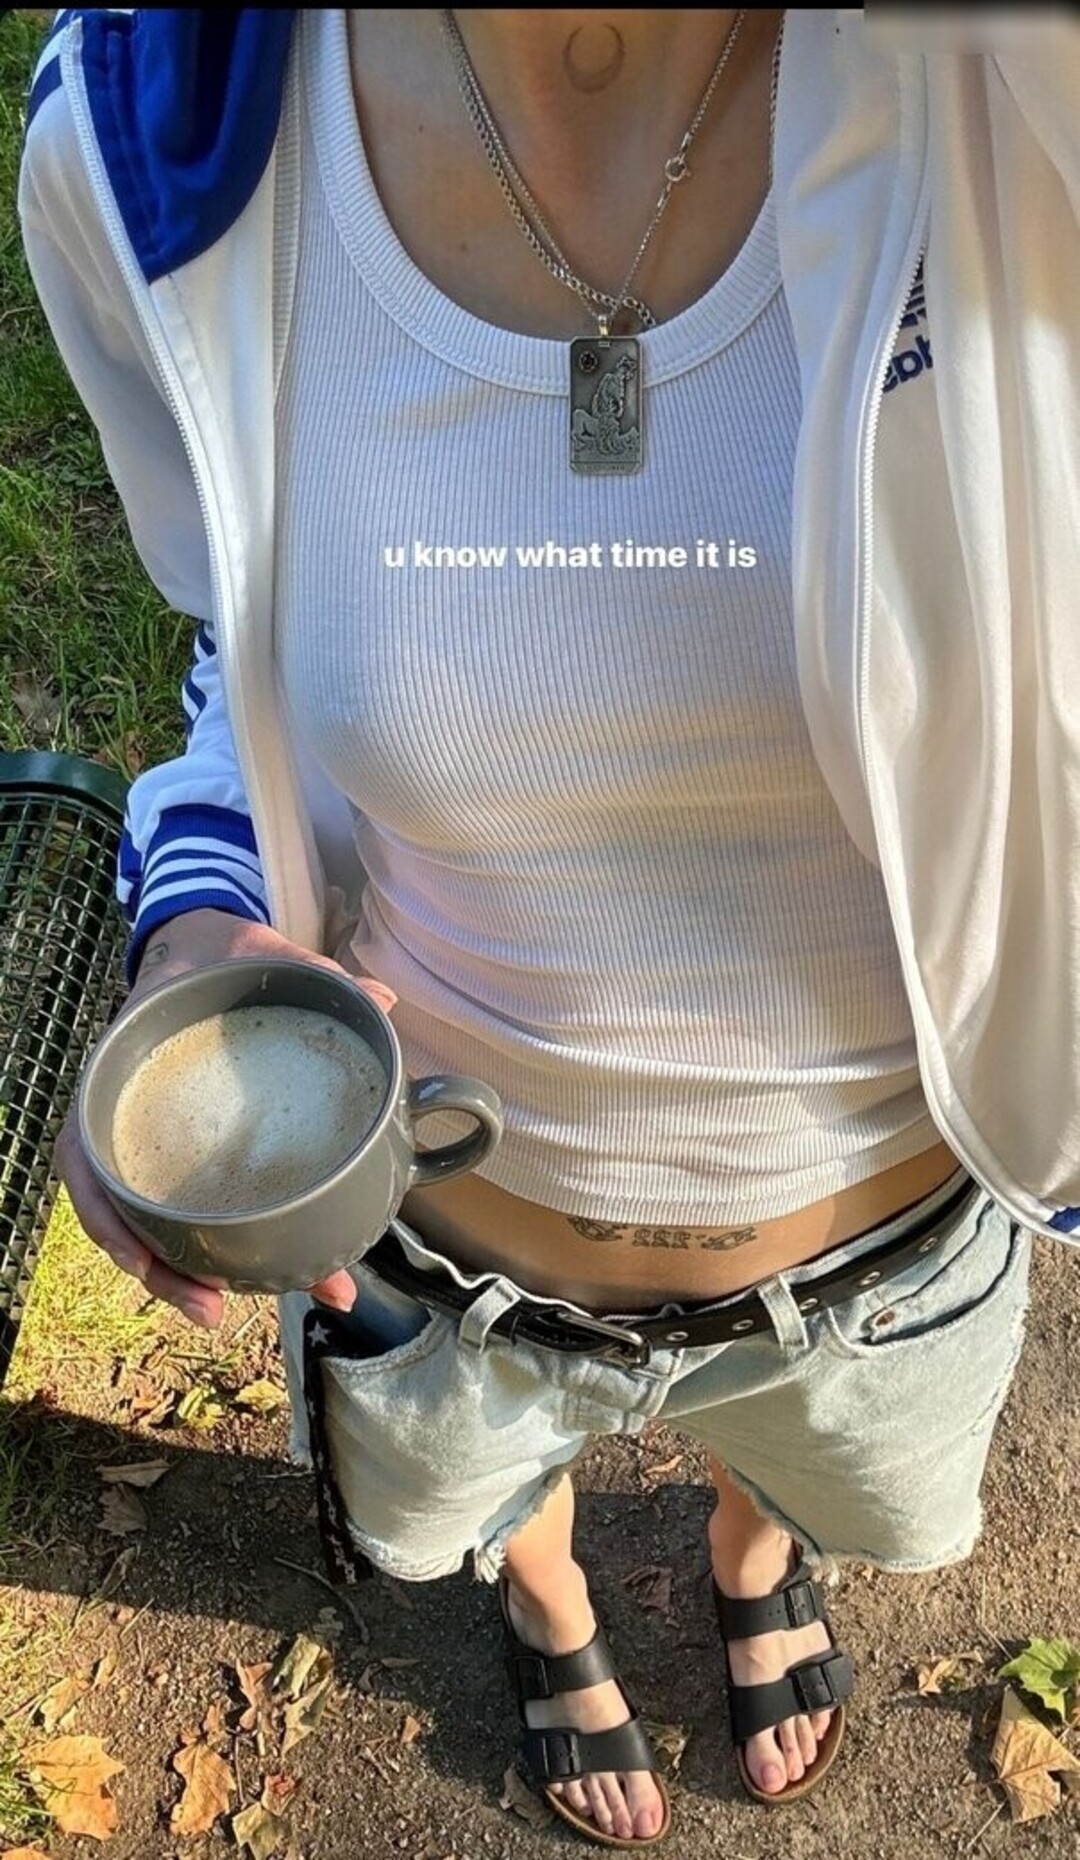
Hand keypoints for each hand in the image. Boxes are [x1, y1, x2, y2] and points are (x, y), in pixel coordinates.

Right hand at [55, 909, 395, 1328]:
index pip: (86, 1152)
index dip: (106, 1214)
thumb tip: (381, 1000)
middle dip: (161, 1269)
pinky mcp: (183, 1152)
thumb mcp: (267, 955)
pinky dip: (204, 1245)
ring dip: (180, 1272)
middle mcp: (126, 1110)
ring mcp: (150, 1136)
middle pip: (118, 1210)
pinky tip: (244, 1275)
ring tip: (227, 1309)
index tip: (141, 1257)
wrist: (205, 949)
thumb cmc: (225, 958)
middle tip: (213, 1309)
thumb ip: (318, 974)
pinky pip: (178, 1209)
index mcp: (129, 1064)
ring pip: (145, 1221)